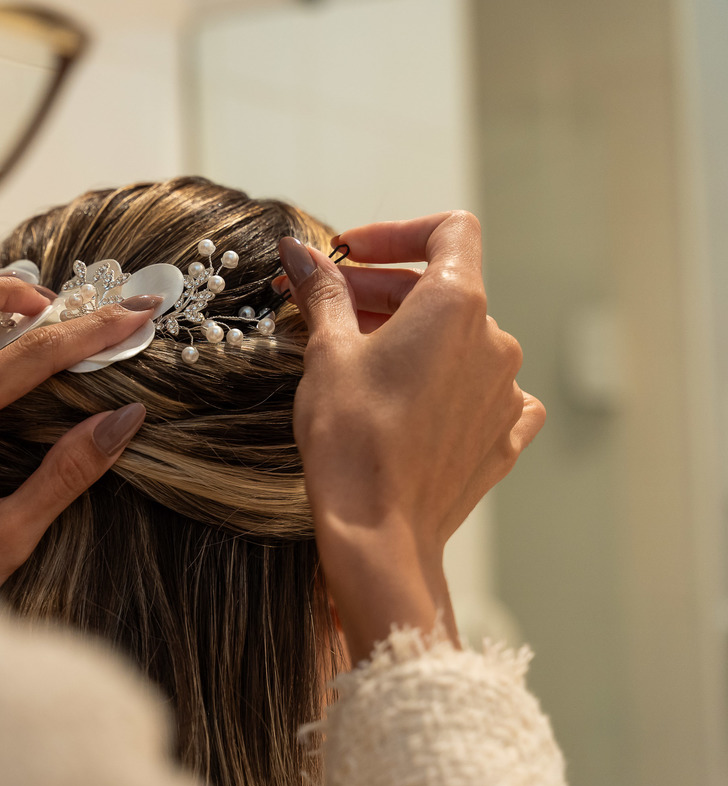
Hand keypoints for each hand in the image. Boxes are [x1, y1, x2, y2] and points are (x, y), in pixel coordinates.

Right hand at [278, 212, 545, 658]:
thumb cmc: (352, 440)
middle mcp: (494, 341)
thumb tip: (301, 252)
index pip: (448, 231)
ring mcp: (505, 391)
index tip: (351, 254)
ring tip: (357, 358)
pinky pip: (482, 390)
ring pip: (458, 340)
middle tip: (325, 308)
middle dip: (382, 290)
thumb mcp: (327, 353)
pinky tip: (411, 399)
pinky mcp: (502, 436)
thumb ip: (322, 292)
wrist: (380, 534)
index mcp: (456, 305)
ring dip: (410, 336)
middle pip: (443, 288)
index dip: (396, 233)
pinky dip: (447, 382)